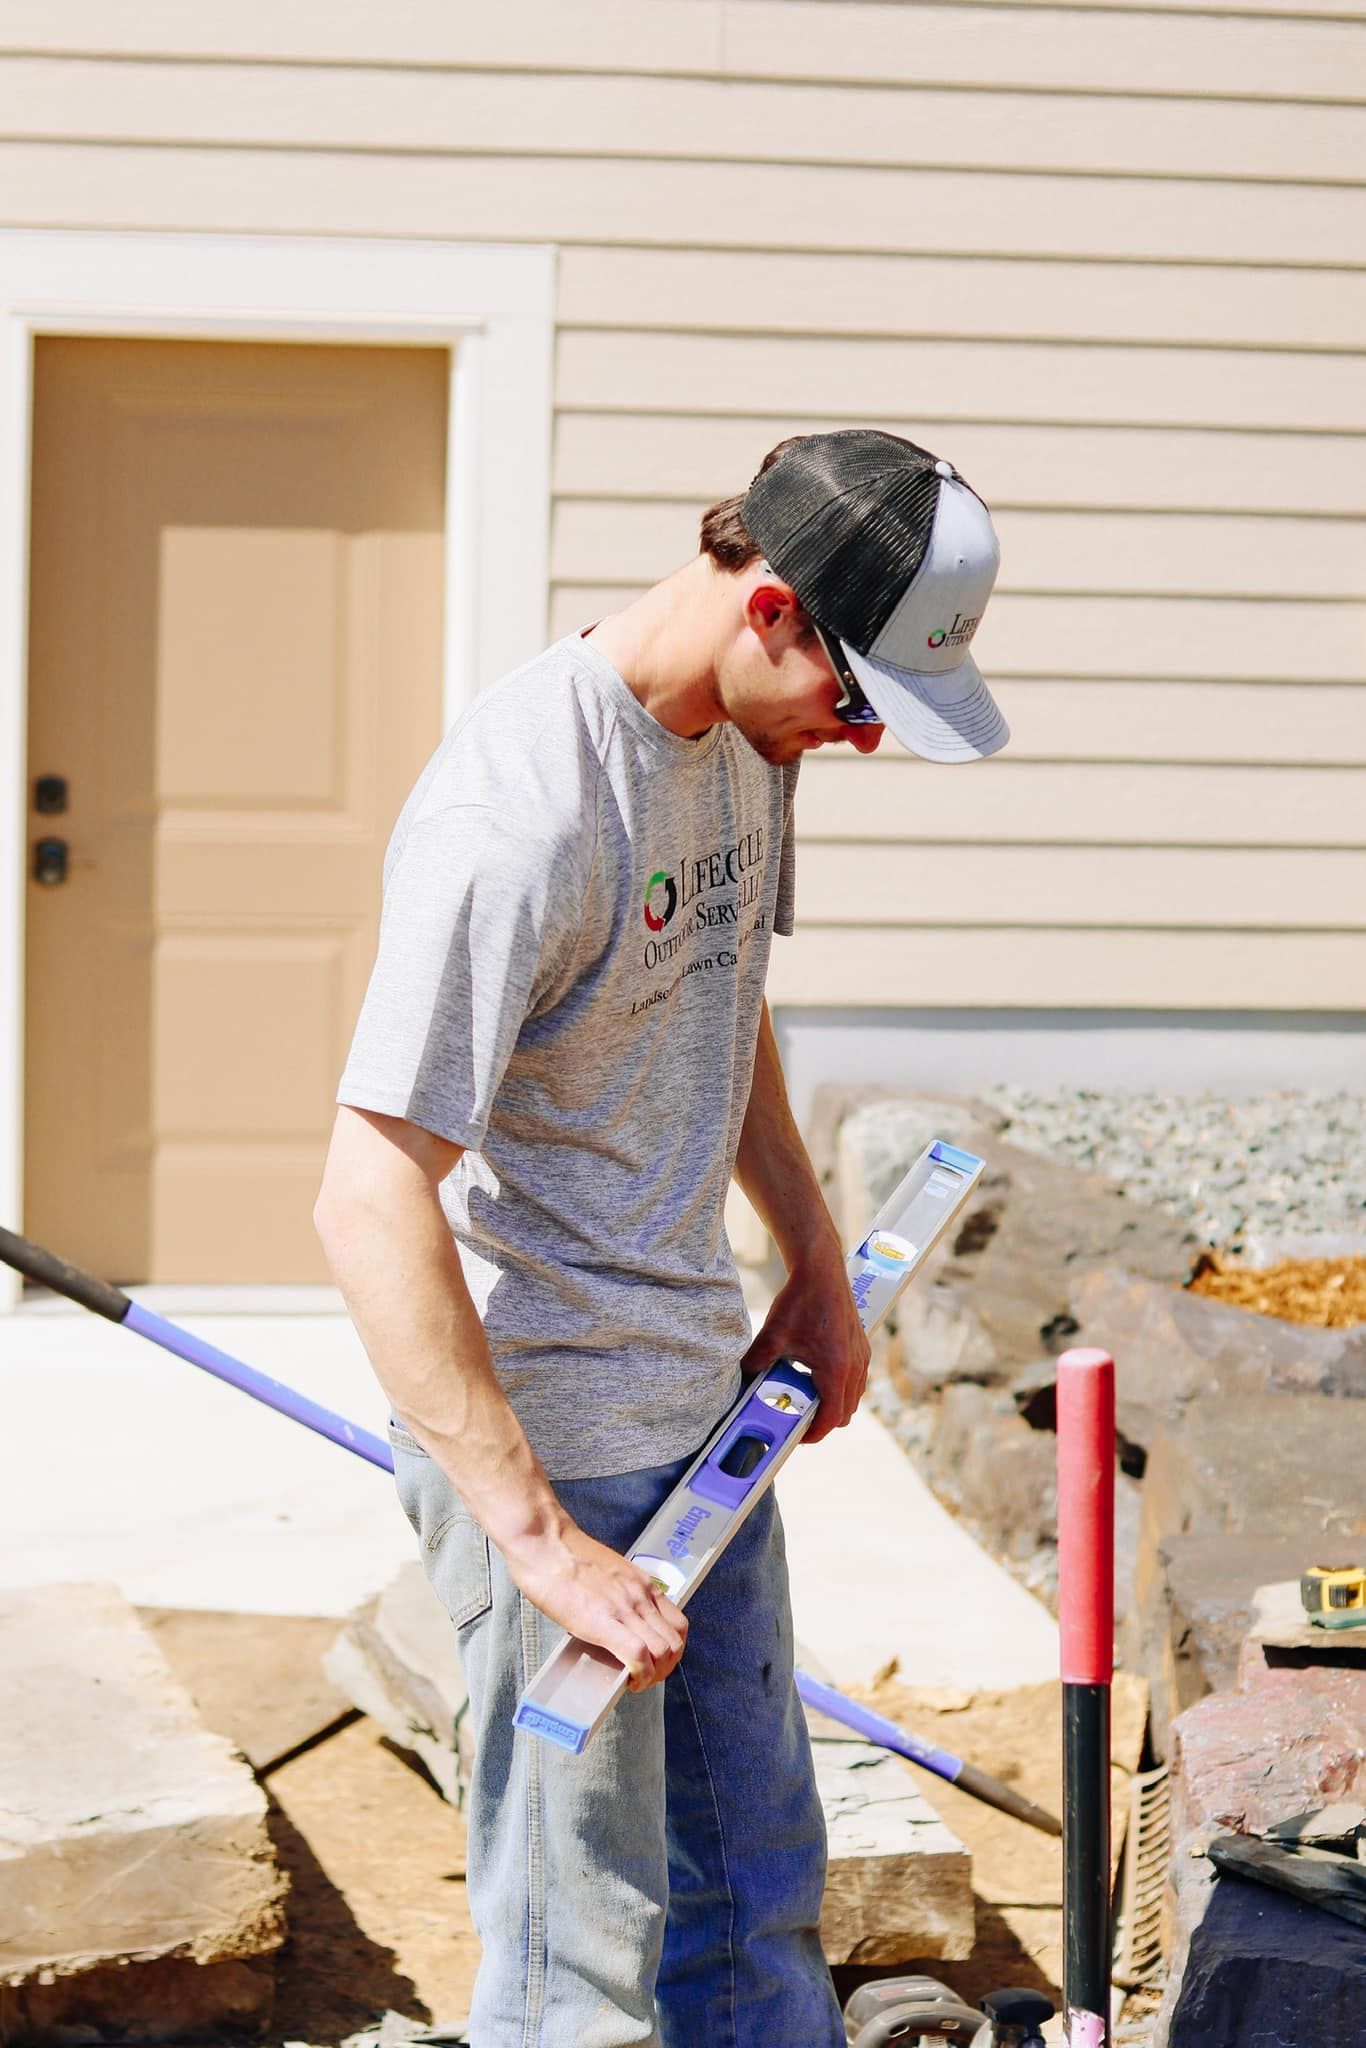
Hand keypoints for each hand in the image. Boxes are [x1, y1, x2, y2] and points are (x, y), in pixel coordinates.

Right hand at [505, 1521, 687, 1691]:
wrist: (545, 1543)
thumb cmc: (565, 1555)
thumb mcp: (606, 1573)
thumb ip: (619, 1595)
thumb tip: (615, 1620)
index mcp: (641, 1583)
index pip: (677, 1623)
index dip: (672, 1650)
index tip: (657, 1661)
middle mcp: (640, 1596)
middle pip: (675, 1642)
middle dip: (666, 1668)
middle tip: (647, 1676)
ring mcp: (625, 1608)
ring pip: (663, 1652)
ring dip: (654, 1674)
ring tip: (636, 1679)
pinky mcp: (604, 1622)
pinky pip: (638, 1655)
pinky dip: (639, 1674)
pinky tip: (627, 1680)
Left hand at [739, 1238, 869, 1444]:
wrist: (821, 1269)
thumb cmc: (800, 1300)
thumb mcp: (772, 1335)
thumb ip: (755, 1363)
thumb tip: (739, 1382)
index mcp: (835, 1369)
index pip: (830, 1419)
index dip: (813, 1435)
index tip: (796, 1436)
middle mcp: (855, 1366)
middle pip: (844, 1413)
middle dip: (822, 1422)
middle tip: (796, 1418)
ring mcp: (862, 1357)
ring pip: (853, 1398)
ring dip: (832, 1404)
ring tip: (805, 1398)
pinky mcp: (861, 1347)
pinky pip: (856, 1381)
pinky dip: (839, 1388)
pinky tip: (815, 1375)